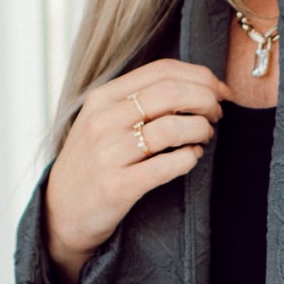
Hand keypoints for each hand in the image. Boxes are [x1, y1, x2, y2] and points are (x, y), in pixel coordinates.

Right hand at [44, 61, 229, 283]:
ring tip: (205, 136)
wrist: (62, 212)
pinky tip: (191, 158)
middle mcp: (103, 121)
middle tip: (218, 113)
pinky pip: (166, 166)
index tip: (221, 90)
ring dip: (200, 129)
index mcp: (102, 98)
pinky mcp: (118, 185)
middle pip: (170, 94)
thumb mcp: (103, 121)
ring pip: (171, 128)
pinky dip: (188, 159)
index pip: (161, 71)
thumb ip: (138, 101)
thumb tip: (195, 85)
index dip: (200, 76)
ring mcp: (109, 153)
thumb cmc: (93, 163)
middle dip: (206, 100)